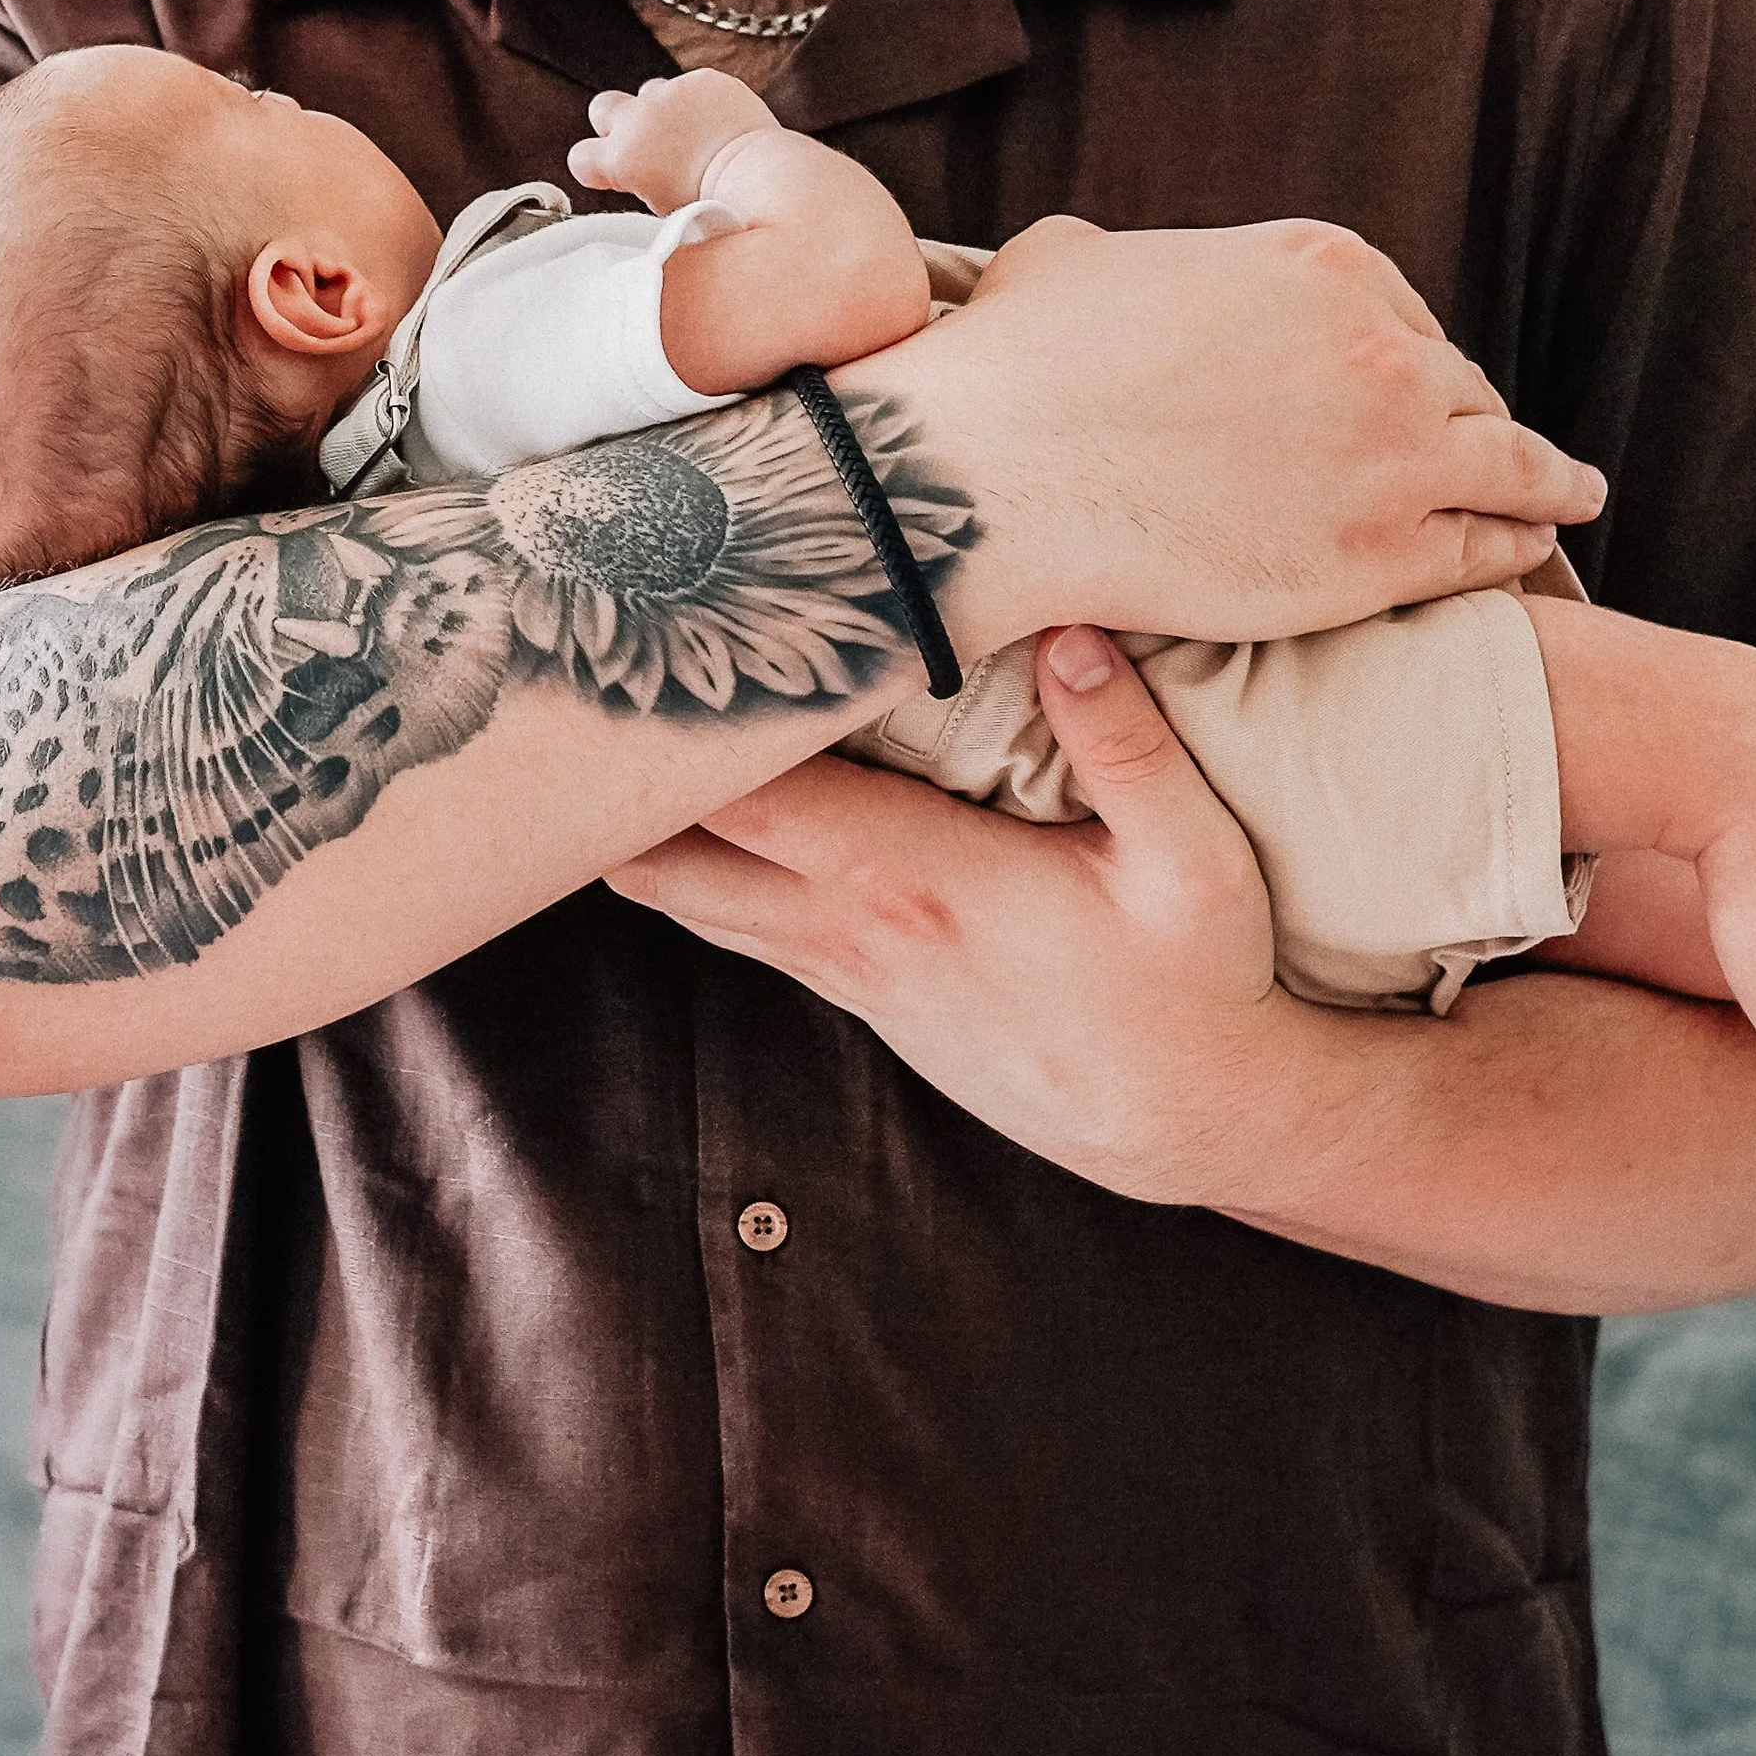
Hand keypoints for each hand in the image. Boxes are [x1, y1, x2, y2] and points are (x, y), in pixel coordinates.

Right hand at [571, 68, 777, 211]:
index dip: (594, 167)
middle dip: (615, 124)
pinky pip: (694, 86)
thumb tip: (642, 183)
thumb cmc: (714, 208)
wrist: (758, 175)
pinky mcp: (705, 80)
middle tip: (644, 145)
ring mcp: (671, 94)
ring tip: (688, 134)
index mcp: (621, 158)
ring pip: (650, 91)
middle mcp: (639, 119)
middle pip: (602, 108)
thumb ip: (640, 188)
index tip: (611, 176)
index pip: (580, 157)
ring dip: (661, 109)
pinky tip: (720, 125)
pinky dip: (702, 102)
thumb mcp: (661, 211)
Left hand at [608, 627, 1296, 1204]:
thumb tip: (1069, 633)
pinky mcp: (861, 993)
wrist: (1189, 1122)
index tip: (632, 651)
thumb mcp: (1192, 862)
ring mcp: (847, 970)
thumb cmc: (1195, 986)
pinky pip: (740, 924)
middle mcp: (854, 927)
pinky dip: (696, 868)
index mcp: (915, 879)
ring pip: (692, 899)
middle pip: (675, 856)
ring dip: (640, 830)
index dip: (683, 731)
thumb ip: (1128, 745)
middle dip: (611, 784)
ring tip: (589, 739)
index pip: (753, 795)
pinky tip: (679, 815)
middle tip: (561, 687)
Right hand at [873, 214, 1604, 657]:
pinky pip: (1486, 550)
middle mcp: (1378, 347)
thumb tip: (1108, 271)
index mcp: (1321, 263)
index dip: (1402, 362)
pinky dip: (1519, 548)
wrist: (991, 478)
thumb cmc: (1012, 368)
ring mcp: (1392, 454)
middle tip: (1473, 457)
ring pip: (1506, 463)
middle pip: (1455, 387)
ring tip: (1568, 496)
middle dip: (1459, 420)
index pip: (1399, 316)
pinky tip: (1533, 551)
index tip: (1407, 396)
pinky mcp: (1381, 556)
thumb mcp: (1075, 256)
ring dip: (1543, 480)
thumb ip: (1129, 257)